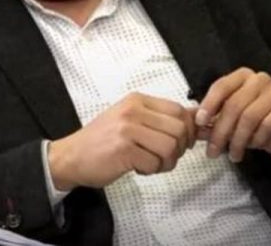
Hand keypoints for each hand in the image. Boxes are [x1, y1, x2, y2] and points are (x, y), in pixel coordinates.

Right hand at [47, 92, 195, 188]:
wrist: (71, 156)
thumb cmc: (103, 141)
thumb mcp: (132, 121)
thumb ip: (161, 119)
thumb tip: (199, 119)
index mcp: (138, 100)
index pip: (179, 110)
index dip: (187, 130)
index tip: (181, 143)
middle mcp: (134, 111)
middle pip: (179, 129)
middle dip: (180, 148)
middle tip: (166, 156)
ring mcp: (128, 129)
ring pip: (170, 146)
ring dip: (166, 162)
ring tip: (152, 164)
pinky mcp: (124, 150)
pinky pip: (154, 163)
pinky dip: (151, 170)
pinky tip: (138, 168)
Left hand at [196, 67, 270, 162]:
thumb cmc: (257, 119)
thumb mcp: (234, 117)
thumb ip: (215, 119)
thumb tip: (195, 128)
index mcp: (241, 76)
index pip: (221, 86)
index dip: (209, 105)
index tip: (200, 123)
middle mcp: (258, 80)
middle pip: (234, 105)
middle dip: (221, 132)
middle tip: (213, 151)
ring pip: (249, 117)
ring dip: (238, 140)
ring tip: (233, 154)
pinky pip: (267, 125)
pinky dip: (256, 139)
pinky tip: (252, 146)